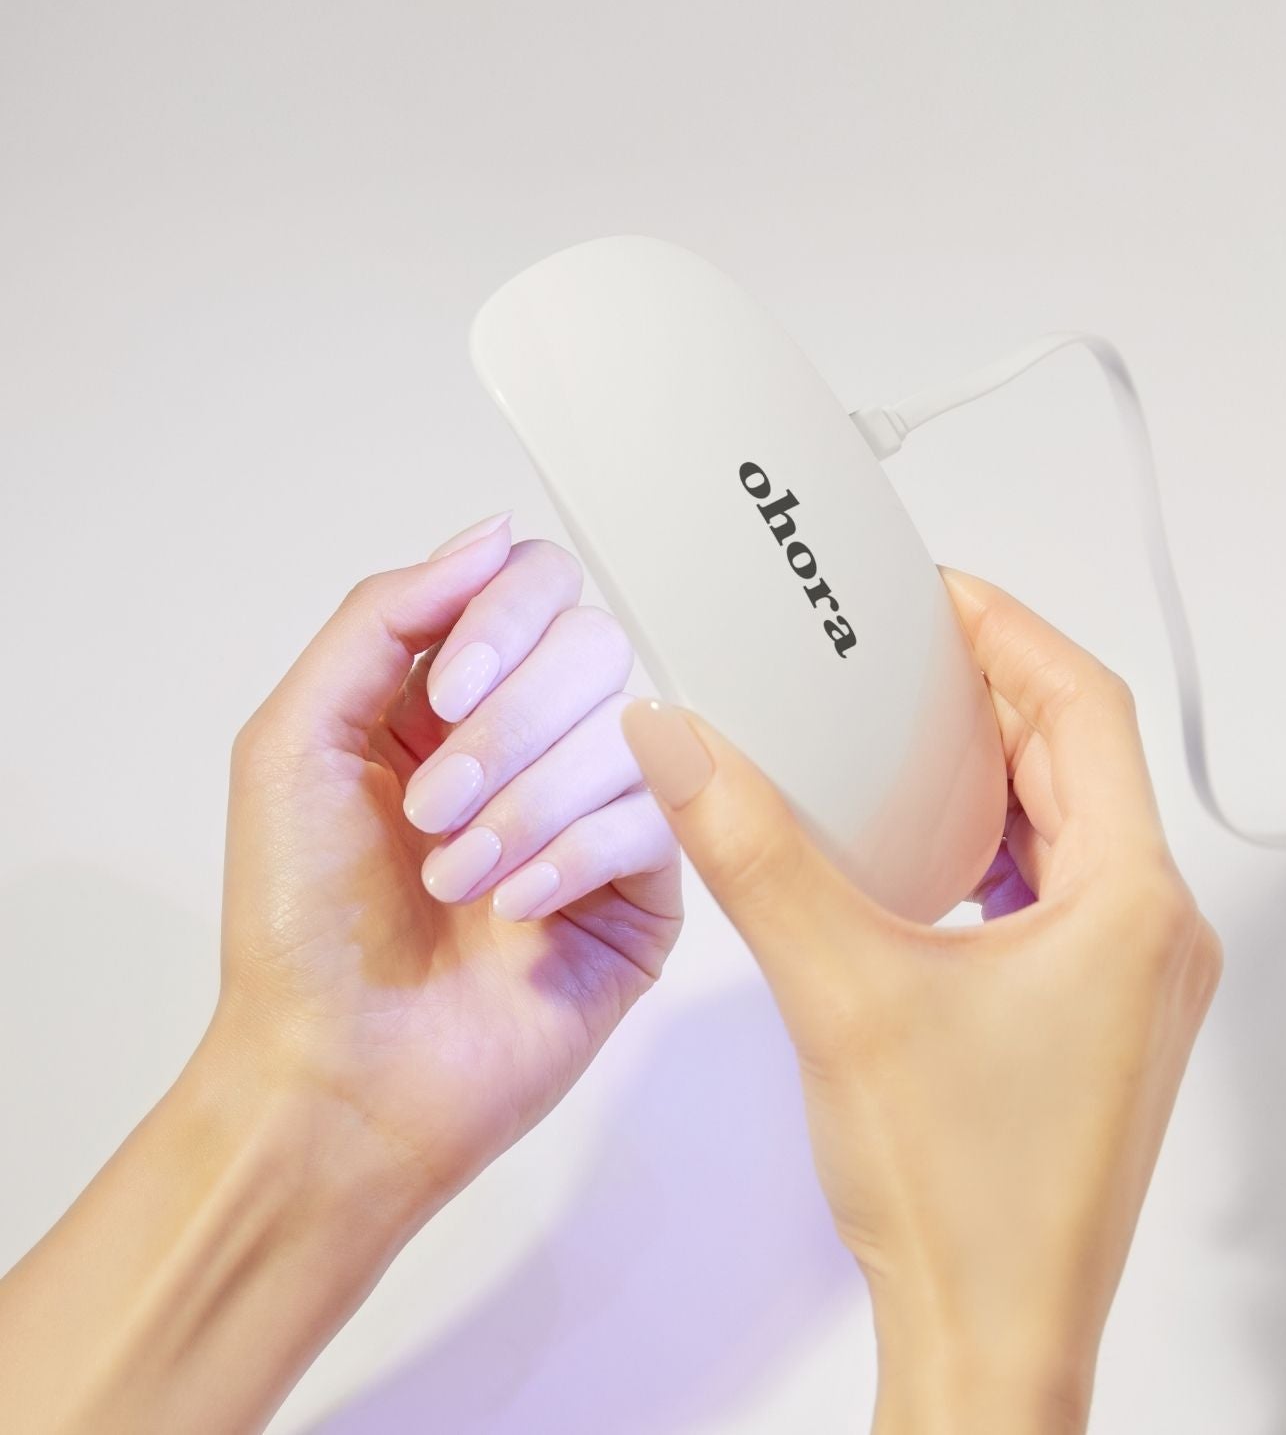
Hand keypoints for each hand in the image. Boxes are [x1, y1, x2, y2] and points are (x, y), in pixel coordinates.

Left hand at [0, 515, 683, 1434]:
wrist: (342, 1078)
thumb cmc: (301, 926)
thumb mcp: (296, 742)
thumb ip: (383, 617)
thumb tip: (493, 536)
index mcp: (452, 694)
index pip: (532, 586)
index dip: (501, 623)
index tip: (443, 698)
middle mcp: (534, 739)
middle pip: (590, 647)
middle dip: (509, 731)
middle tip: (433, 814)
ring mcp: (596, 809)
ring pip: (630, 729)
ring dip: (531, 804)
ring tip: (460, 878)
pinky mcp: (644, 884)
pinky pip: (661, 816)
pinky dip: (577, 855)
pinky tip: (517, 910)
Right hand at [620, 566, 1221, 1434]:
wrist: (990, 1338)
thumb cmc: (959, 1199)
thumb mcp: (839, 992)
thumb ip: (752, 854)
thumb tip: (681, 746)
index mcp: (1130, 905)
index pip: (1087, 710)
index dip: (1011, 632)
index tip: (939, 596)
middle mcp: (1152, 935)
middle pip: (1082, 759)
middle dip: (994, 694)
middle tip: (907, 652)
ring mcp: (1129, 980)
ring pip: (1073, 824)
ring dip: (996, 770)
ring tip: (909, 734)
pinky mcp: (1095, 1016)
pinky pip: (1056, 887)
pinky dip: (995, 843)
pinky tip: (924, 850)